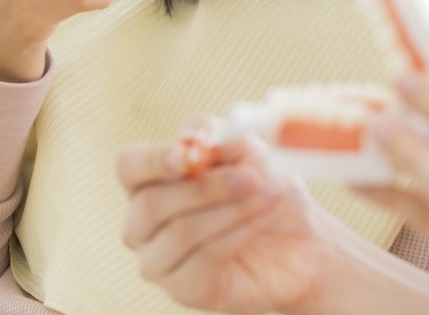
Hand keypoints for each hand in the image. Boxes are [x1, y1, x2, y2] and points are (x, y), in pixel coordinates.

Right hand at [117, 119, 343, 314]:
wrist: (299, 239)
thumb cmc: (262, 188)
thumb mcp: (246, 151)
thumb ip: (217, 138)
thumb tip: (192, 140)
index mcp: (149, 182)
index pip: (129, 166)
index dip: (153, 160)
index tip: (189, 156)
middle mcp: (143, 224)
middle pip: (151, 203)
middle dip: (206, 187)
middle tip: (251, 177)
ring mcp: (159, 261)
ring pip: (181, 231)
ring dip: (232, 209)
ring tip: (268, 194)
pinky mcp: (185, 290)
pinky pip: (205, 258)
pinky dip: (240, 232)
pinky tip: (263, 218)